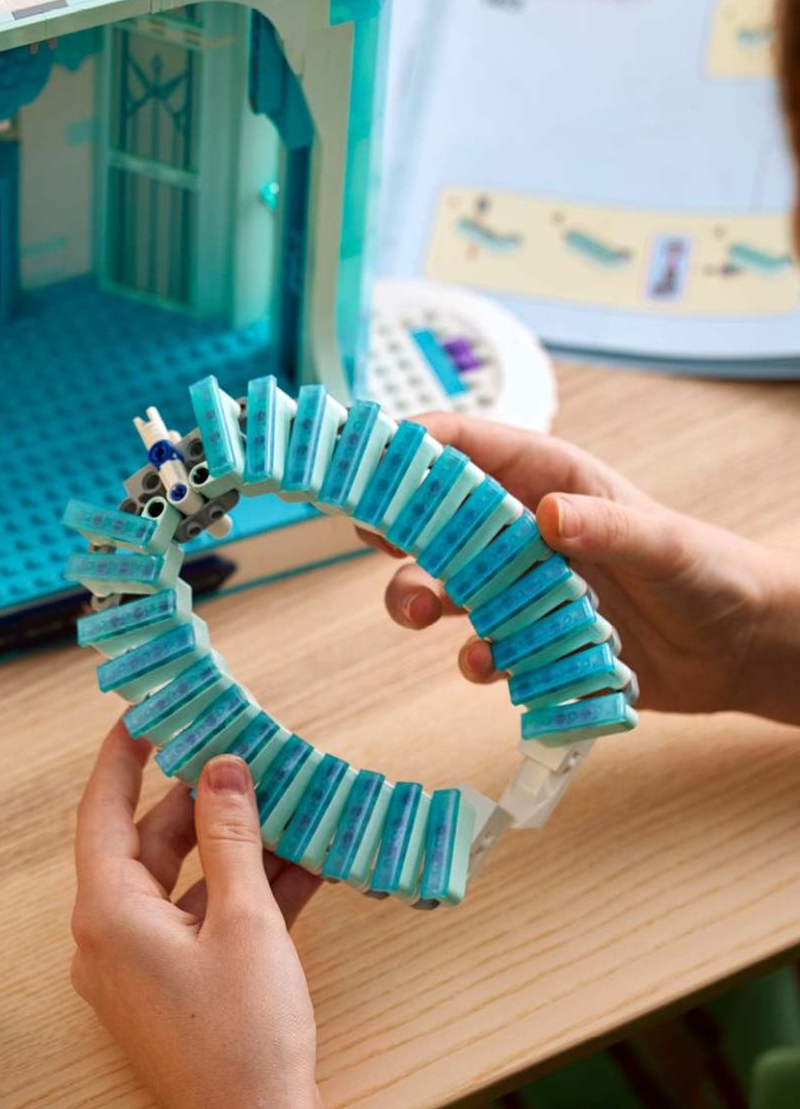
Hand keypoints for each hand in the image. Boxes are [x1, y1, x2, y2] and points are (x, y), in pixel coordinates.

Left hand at [71, 722, 326, 1108]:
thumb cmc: (245, 1042)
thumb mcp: (245, 921)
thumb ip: (232, 837)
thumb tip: (222, 770)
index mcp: (107, 913)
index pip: (102, 810)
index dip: (121, 757)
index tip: (144, 715)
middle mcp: (112, 937)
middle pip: (151, 844)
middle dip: (201, 800)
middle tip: (238, 753)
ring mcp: (143, 968)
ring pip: (186, 883)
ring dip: (236, 846)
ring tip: (284, 799)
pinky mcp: (176, 991)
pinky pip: (204, 922)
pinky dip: (246, 893)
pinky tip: (302, 863)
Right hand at [360, 413, 799, 724]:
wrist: (737, 651)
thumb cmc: (708, 572)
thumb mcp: (664, 545)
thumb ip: (608, 528)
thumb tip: (549, 514)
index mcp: (547, 480)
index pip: (465, 444)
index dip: (412, 444)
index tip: (370, 456)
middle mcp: (521, 528)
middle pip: (433, 515)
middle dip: (395, 523)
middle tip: (373, 536)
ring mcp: (519, 584)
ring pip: (440, 580)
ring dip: (416, 595)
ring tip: (420, 613)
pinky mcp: (527, 636)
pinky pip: (477, 644)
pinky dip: (473, 656)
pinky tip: (489, 665)